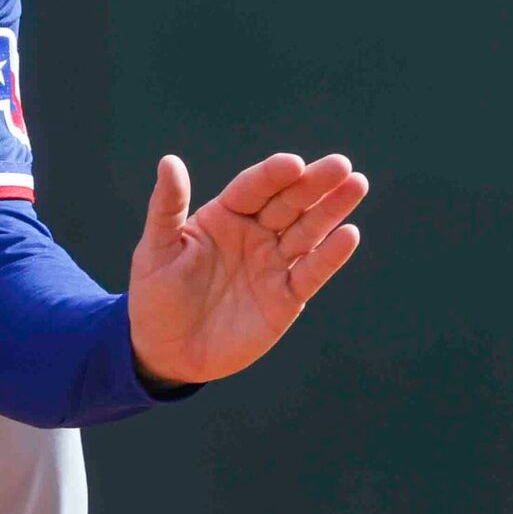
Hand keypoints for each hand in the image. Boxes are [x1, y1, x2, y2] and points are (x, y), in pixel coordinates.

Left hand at [127, 152, 366, 387]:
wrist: (167, 352)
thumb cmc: (155, 296)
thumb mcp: (156, 250)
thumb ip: (167, 207)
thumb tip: (170, 161)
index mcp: (224, 215)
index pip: (254, 187)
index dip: (274, 174)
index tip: (294, 163)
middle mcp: (254, 234)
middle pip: (289, 202)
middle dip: (315, 183)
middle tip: (340, 165)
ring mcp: (273, 264)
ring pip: (308, 231)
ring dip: (332, 210)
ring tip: (356, 185)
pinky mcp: (286, 297)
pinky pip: (311, 273)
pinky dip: (330, 256)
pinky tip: (349, 235)